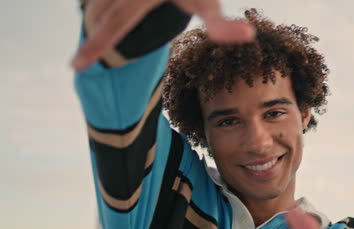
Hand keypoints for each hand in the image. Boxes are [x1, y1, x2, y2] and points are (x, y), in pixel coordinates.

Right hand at [71, 0, 254, 70]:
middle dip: (94, 35)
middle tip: (84, 57)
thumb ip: (223, 23)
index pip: (113, 28)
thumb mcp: (208, 0)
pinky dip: (98, 0)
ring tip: (92, 28)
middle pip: (101, 13)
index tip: (75, 67)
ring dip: (96, 14)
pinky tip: (96, 4)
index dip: (93, 49)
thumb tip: (248, 36)